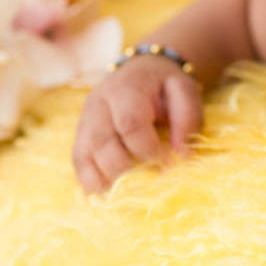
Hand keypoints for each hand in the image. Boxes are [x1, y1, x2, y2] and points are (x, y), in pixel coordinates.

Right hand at [72, 54, 202, 193]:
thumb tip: (181, 154)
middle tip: (148, 182)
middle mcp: (98, 105)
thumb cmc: (165, 85)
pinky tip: (112, 194)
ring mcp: (84, 122)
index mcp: (125, 89)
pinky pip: (78, 165)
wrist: (140, 72)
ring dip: (106, 181)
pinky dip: (92, 183)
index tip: (166, 166)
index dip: (147, 149)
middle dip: (125, 169)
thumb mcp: (184, 89)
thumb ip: (187, 118)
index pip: (129, 123)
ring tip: (130, 193)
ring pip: (84, 156)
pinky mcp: (80, 137)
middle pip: (101, 142)